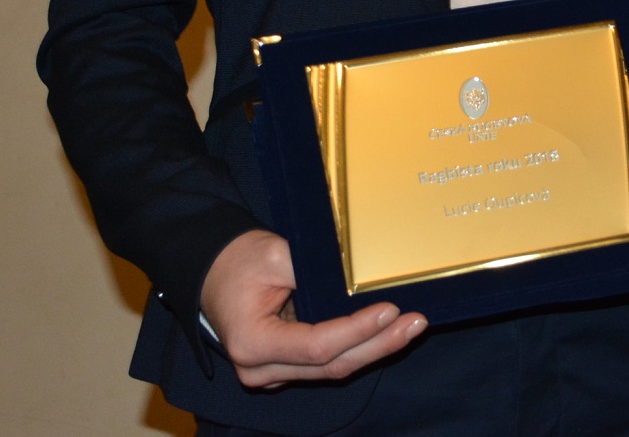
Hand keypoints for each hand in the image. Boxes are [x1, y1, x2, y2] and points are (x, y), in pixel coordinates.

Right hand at [199, 229, 425, 388]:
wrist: (212, 271)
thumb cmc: (238, 260)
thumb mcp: (274, 254)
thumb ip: (313, 270)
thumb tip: (358, 278)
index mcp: (251, 342)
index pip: (316, 345)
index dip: (357, 330)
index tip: (390, 310)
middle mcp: (260, 368)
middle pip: (331, 364)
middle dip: (379, 344)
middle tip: (416, 323)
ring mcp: (272, 373)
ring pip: (333, 368)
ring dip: (375, 347)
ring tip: (411, 327)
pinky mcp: (286, 366)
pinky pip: (328, 362)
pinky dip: (359, 347)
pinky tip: (388, 332)